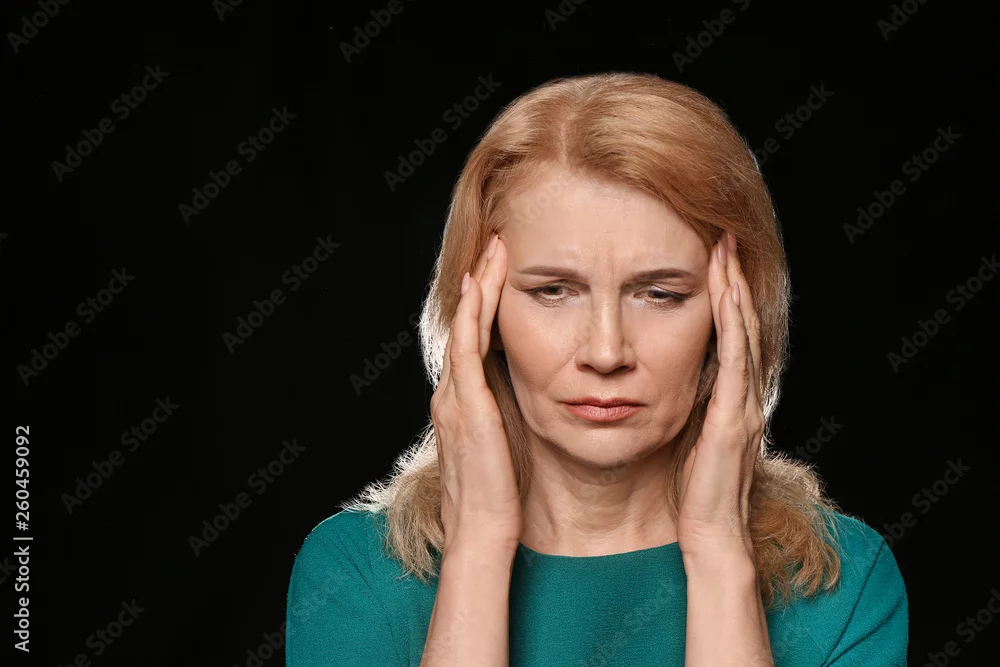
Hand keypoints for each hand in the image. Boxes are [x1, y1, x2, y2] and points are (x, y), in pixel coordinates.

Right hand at [431, 234, 521, 554]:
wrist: (482, 531)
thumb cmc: (498, 497)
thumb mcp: (503, 449)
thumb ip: (508, 422)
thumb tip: (532, 403)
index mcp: (463, 403)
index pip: (474, 341)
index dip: (486, 305)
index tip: (503, 274)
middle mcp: (453, 393)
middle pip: (466, 324)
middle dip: (481, 284)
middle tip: (496, 246)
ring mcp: (455, 396)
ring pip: (464, 326)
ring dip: (478, 287)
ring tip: (493, 251)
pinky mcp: (465, 403)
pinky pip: (466, 347)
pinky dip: (471, 314)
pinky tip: (480, 285)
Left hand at [677, 231, 763, 561]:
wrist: (710, 537)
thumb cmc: (694, 494)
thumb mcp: (687, 439)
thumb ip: (685, 407)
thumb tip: (660, 378)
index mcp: (728, 400)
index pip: (727, 336)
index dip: (721, 296)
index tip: (710, 258)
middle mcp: (741, 396)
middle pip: (739, 325)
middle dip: (731, 280)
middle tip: (723, 237)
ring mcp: (742, 405)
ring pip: (741, 334)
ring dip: (733, 291)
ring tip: (724, 251)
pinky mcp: (734, 418)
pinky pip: (735, 362)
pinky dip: (732, 325)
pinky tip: (725, 296)